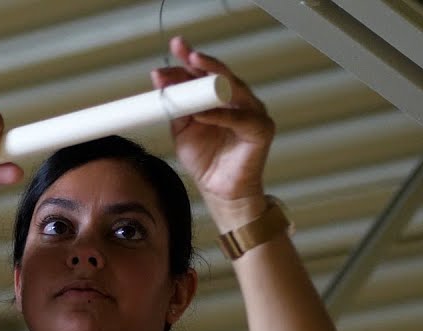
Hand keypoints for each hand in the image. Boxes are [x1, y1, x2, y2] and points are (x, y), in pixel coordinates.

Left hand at [152, 37, 273, 222]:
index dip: (190, 60)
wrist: (218, 191)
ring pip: (233, 90)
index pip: (206, 73)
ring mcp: (253, 113)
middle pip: (220, 76)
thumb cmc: (205, 160)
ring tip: (192, 69)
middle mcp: (240, 101)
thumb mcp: (182, 130)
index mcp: (221, 98)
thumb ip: (176, 107)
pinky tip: (200, 113)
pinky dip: (218, 115)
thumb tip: (161, 80)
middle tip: (185, 52)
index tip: (174, 48)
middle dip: (201, 62)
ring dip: (211, 80)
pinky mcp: (261, 130)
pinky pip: (239, 119)